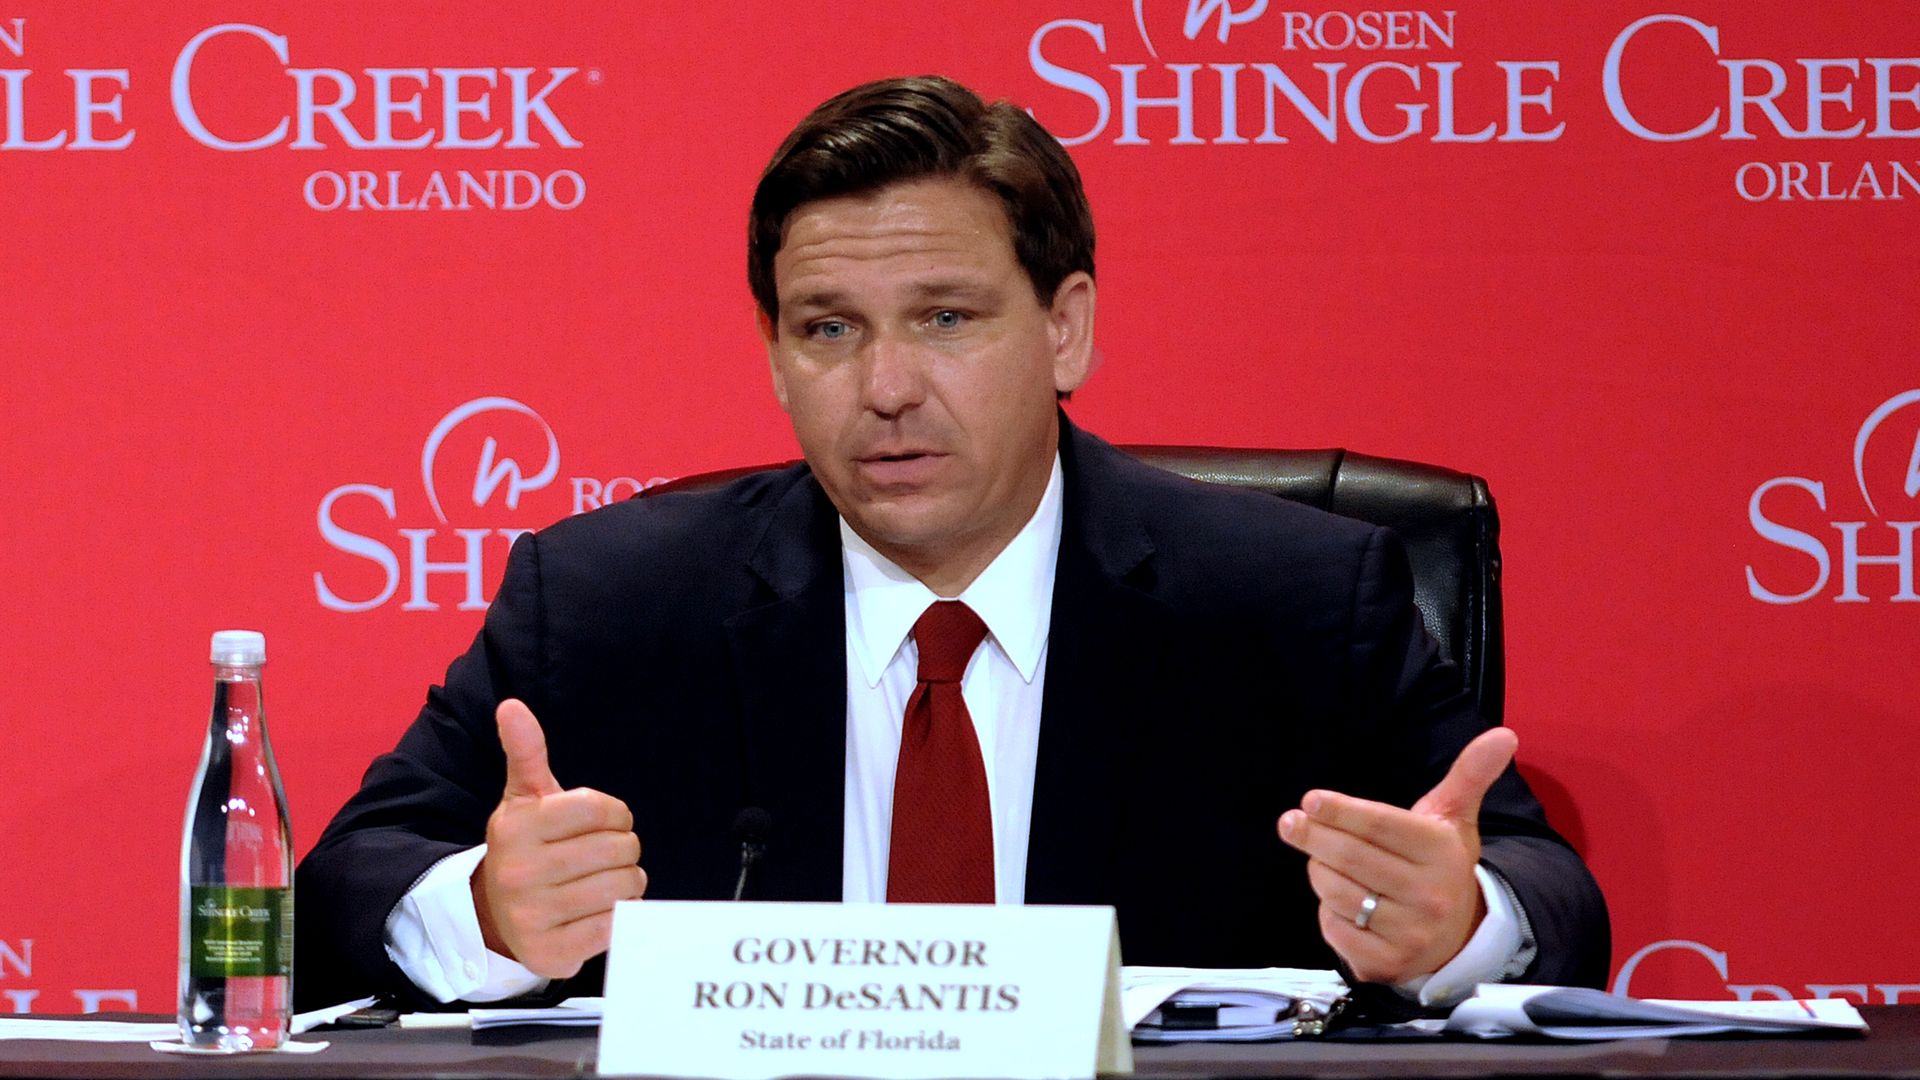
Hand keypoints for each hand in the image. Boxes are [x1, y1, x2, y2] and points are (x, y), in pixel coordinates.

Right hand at [472, 699, 646, 978]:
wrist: (495, 914)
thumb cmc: (526, 848)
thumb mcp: (524, 797)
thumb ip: (526, 752)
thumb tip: (512, 706)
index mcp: (517, 827)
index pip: (600, 809)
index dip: (616, 814)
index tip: (608, 821)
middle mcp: (520, 872)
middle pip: (618, 849)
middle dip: (623, 848)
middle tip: (604, 854)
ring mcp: (534, 916)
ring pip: (623, 886)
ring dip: (627, 881)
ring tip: (604, 880)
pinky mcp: (552, 953)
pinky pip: (615, 925)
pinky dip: (618, 915)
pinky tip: (598, 909)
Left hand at [1276, 727, 1516, 984]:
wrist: (1457, 934)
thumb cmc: (1441, 864)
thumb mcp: (1454, 817)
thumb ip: (1470, 774)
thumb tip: (1504, 734)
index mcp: (1443, 852)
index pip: (1380, 826)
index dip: (1341, 811)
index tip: (1310, 800)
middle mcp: (1430, 895)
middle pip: (1350, 858)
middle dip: (1314, 837)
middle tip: (1291, 823)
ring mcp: (1409, 933)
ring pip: (1337, 893)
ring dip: (1319, 871)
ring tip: (1322, 860)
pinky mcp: (1386, 963)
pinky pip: (1334, 930)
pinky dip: (1327, 912)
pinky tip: (1342, 902)